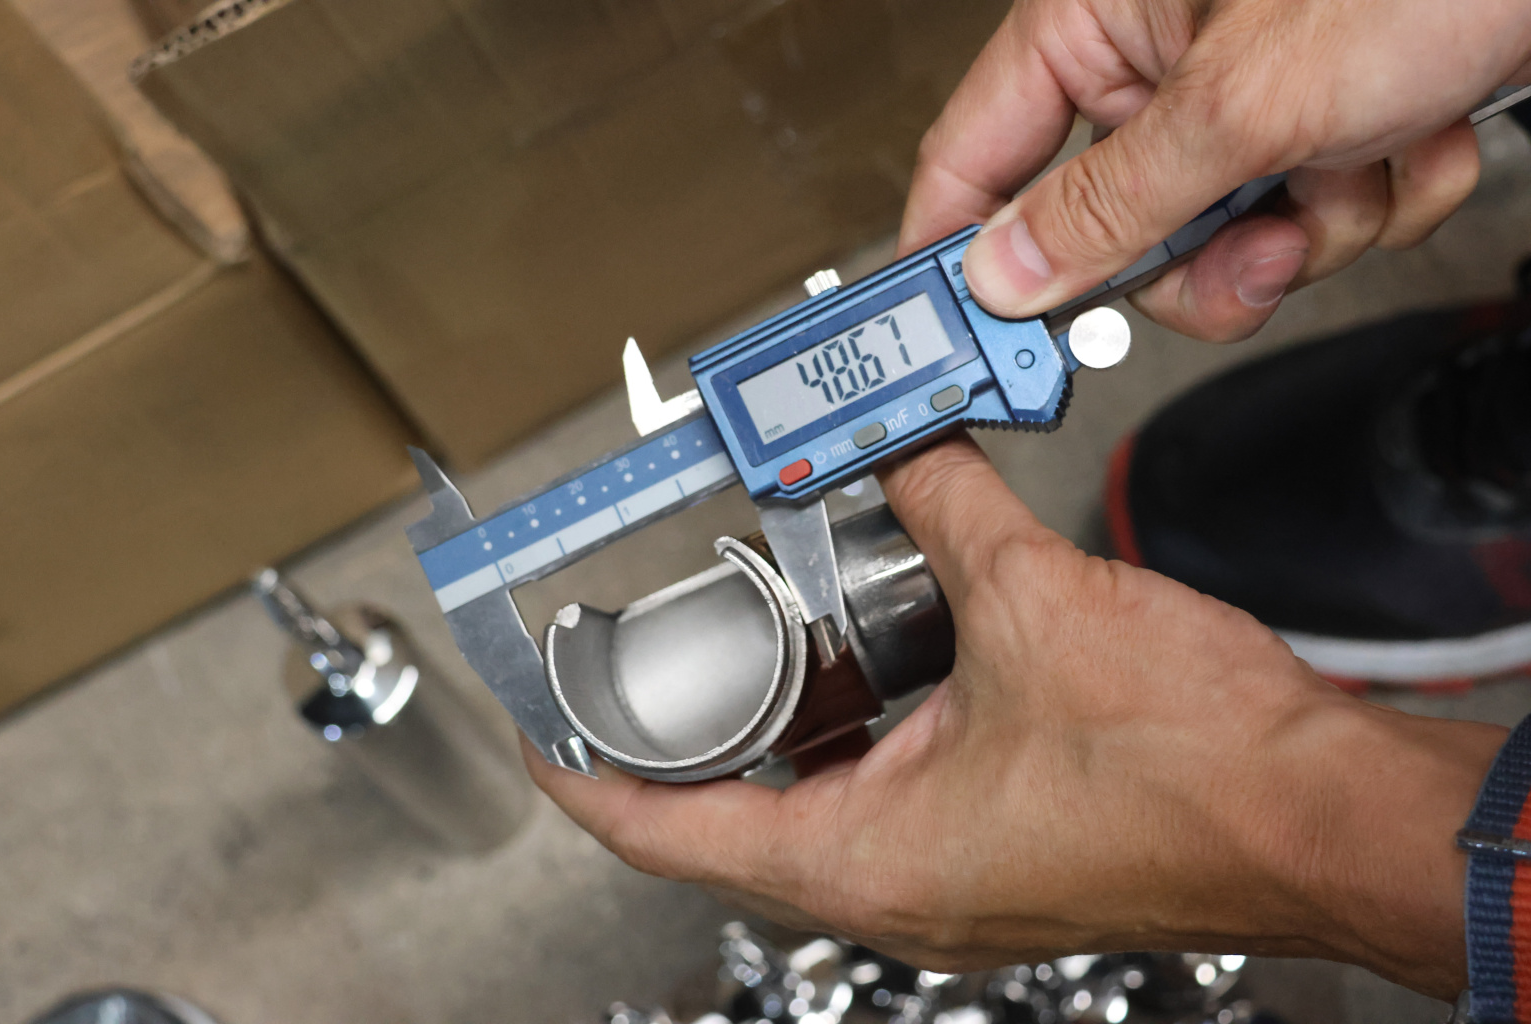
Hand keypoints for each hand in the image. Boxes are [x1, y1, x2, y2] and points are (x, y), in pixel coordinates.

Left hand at [525, 437, 1503, 997]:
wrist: (1323, 817)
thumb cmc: (1197, 771)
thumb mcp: (1035, 602)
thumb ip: (947, 508)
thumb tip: (908, 449)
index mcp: (863, 857)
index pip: (665, 833)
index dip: (587, 776)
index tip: (545, 728)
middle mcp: (894, 886)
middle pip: (733, 821)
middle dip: (693, 734)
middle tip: (661, 653)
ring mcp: (948, 880)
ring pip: (818, 805)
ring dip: (791, 725)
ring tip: (772, 636)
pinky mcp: (1000, 855)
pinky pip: (892, 794)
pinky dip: (867, 728)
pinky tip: (887, 657)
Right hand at [903, 0, 1530, 340]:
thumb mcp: (1245, 101)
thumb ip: (1112, 203)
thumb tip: (1008, 275)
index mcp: (1095, 22)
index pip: (973, 158)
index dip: (959, 254)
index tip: (963, 341)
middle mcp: (1159, 66)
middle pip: (1114, 234)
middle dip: (1207, 259)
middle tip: (1256, 243)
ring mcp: (1243, 105)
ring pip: (1222, 246)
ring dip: (1314, 227)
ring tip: (1362, 156)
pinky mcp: (1318, 130)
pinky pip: (1309, 226)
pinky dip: (1375, 202)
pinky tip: (1412, 131)